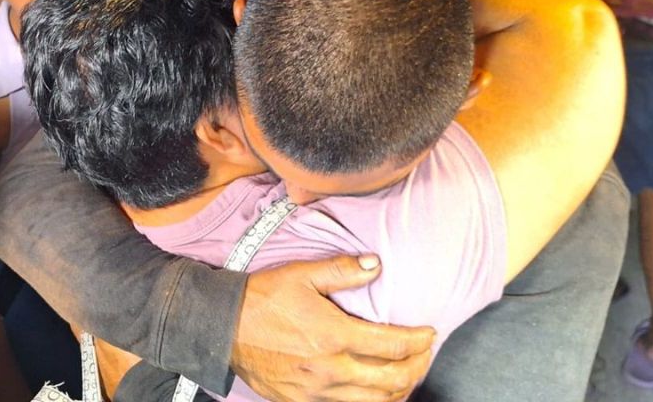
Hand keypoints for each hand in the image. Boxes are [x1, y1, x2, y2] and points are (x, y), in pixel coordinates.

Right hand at [232, 256, 435, 401]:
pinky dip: (369, 401)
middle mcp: (330, 369)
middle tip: (423, 355)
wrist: (223, 327)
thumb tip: (377, 264)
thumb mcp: (301, 275)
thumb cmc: (262, 298)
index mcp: (334, 335)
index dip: (419, 341)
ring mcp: (316, 392)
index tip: (429, 334)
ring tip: (405, 375)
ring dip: (398, 390)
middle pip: (392, 380)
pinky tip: (374, 391)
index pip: (393, 345)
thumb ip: (342, 270)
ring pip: (374, 401)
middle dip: (416, 368)